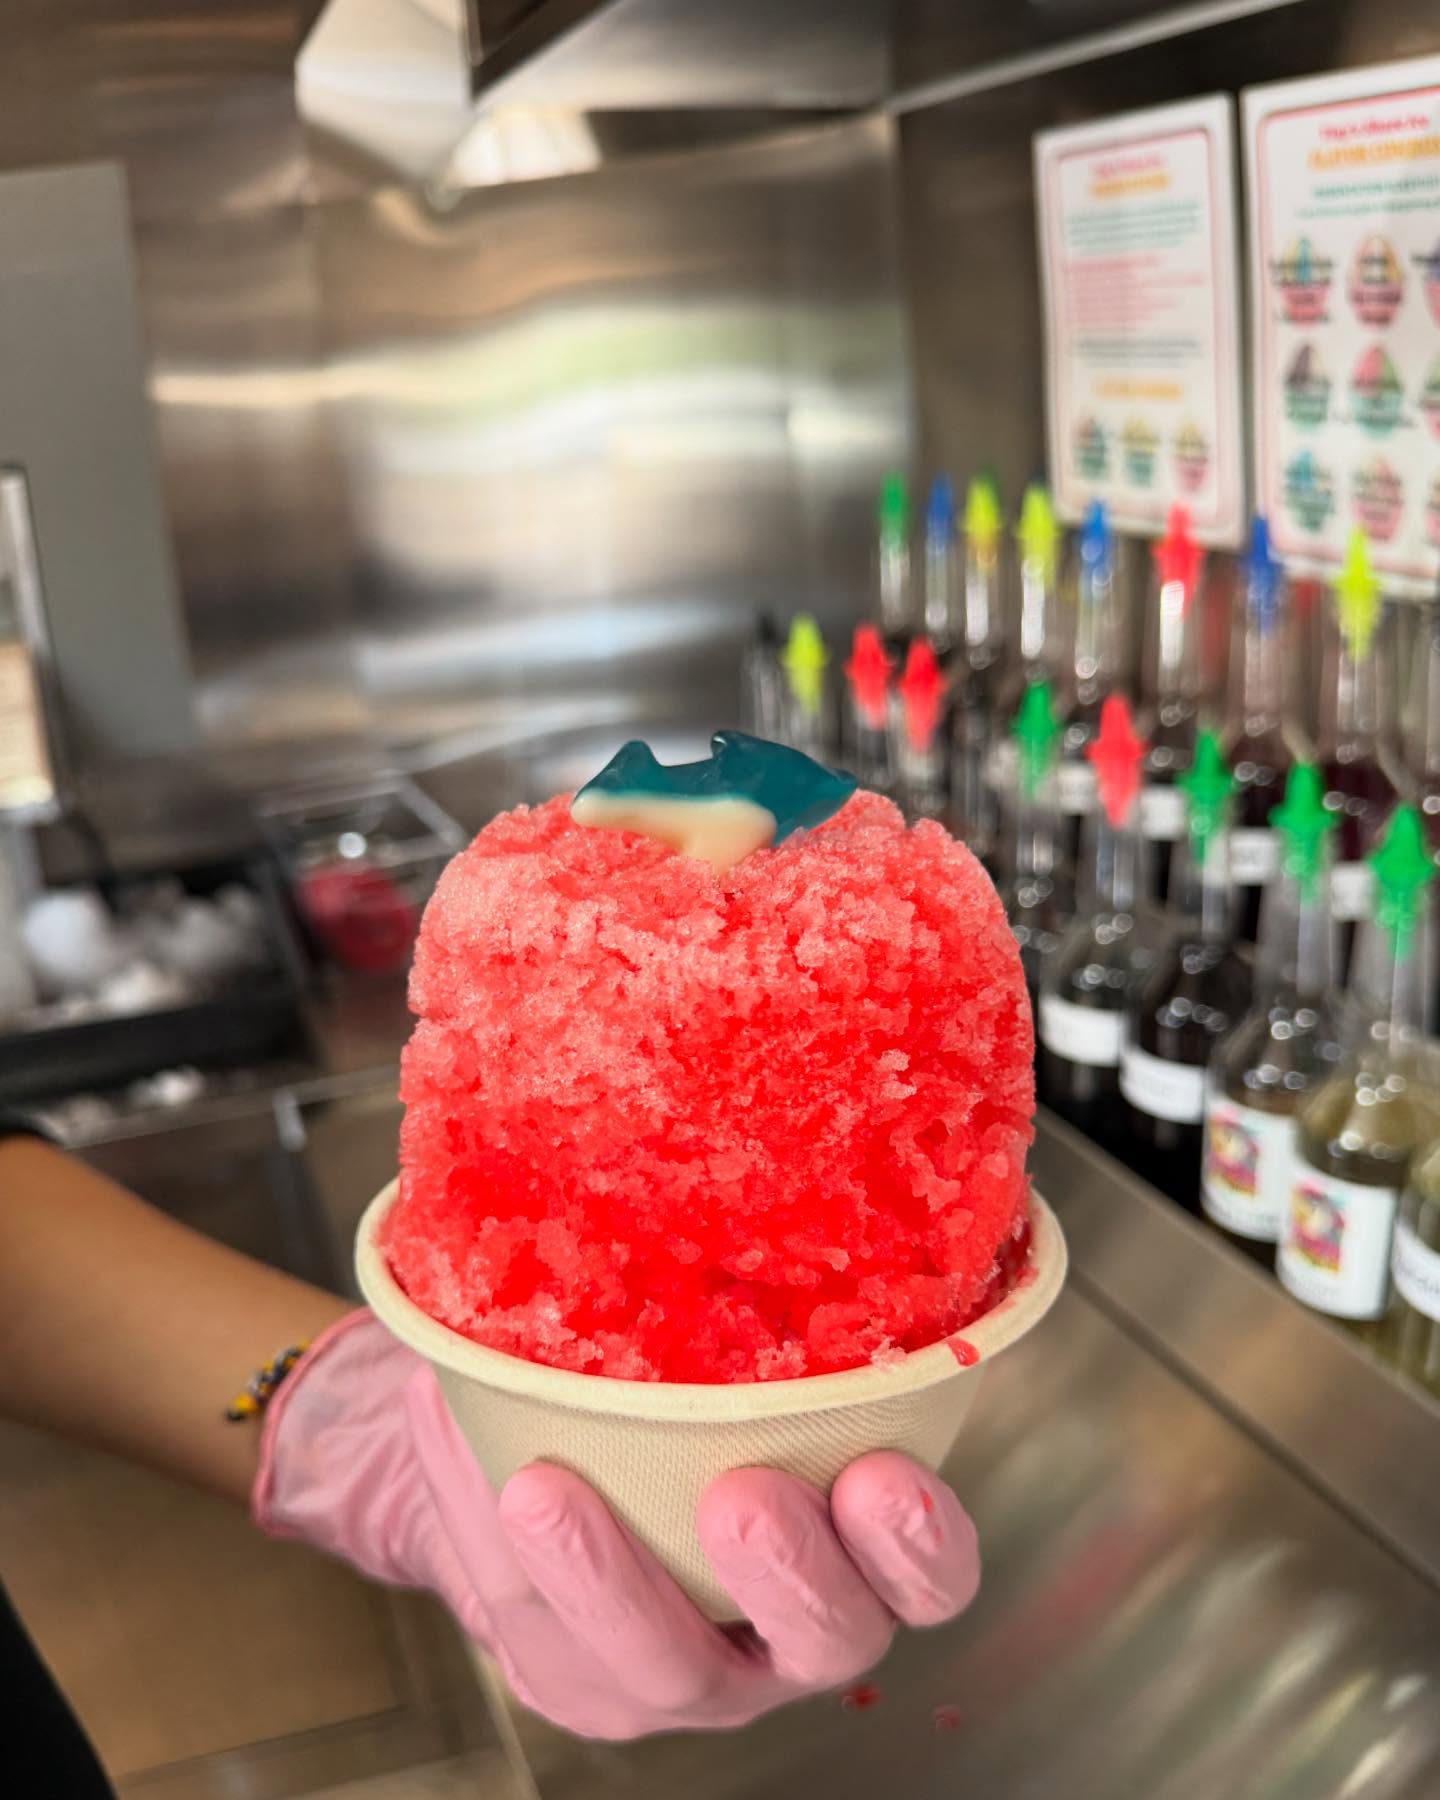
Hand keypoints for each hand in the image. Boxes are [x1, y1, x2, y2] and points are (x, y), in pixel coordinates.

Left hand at [256, 1312, 979, 1738]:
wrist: (551, 1455)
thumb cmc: (676, 1378)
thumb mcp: (741, 1333)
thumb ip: (787, 1278)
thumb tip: (813, 1126)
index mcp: (857, 1549)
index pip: (925, 1574)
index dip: (921, 1545)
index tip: (888, 1475)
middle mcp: (785, 1628)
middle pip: (826, 1639)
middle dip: (795, 1575)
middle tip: (747, 1495)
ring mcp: (683, 1666)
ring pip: (668, 1660)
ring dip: (614, 1580)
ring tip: (549, 1492)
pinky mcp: (575, 1676)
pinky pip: (539, 1630)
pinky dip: (499, 1547)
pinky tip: (478, 1468)